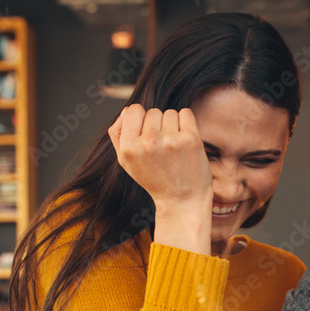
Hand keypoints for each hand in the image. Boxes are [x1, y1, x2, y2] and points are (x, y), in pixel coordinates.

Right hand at [108, 105, 212, 252]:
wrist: (182, 200)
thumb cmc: (155, 180)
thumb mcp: (127, 162)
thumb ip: (118, 135)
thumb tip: (126, 111)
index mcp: (129, 148)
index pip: (133, 110)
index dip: (140, 120)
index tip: (147, 135)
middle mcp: (148, 143)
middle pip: (152, 111)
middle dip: (158, 125)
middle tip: (163, 147)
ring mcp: (171, 140)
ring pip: (169, 112)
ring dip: (173, 125)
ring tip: (174, 146)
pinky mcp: (191, 139)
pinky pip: (186, 113)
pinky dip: (187, 123)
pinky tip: (185, 141)